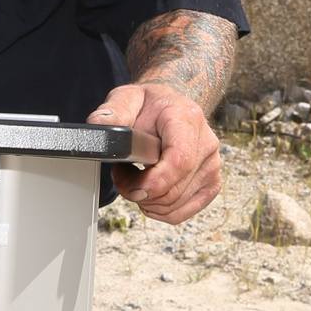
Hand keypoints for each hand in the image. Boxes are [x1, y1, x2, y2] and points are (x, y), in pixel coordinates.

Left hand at [89, 81, 220, 224]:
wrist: (173, 107)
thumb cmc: (152, 104)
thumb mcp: (128, 97)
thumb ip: (114, 110)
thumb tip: (98, 125)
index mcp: (188, 119)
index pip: (180, 161)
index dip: (154, 182)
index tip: (131, 187)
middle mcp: (206, 144)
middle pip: (173, 189)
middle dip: (139, 192)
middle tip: (122, 174)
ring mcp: (212, 166)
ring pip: (174, 205)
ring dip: (146, 200)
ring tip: (134, 177)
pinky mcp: (212, 183)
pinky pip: (182, 212)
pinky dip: (160, 210)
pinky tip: (149, 191)